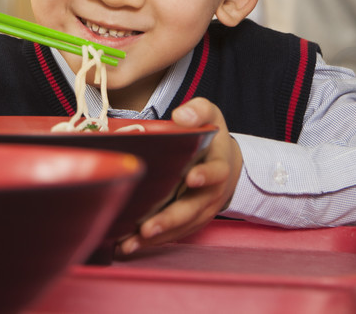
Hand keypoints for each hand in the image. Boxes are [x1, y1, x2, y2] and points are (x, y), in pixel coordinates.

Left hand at [117, 98, 242, 255]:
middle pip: (193, 209)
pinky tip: (128, 245)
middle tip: (147, 227)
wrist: (226, 164)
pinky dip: (152, 242)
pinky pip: (172, 234)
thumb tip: (181, 115)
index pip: (216, 172)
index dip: (206, 176)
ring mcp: (201, 211)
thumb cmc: (211, 139)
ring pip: (180, 227)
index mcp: (218, 166)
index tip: (191, 178)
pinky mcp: (190, 222)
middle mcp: (211, 193)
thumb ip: (199, 111)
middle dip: (170, 219)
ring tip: (131, 242)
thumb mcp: (210, 116)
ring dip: (156, 236)